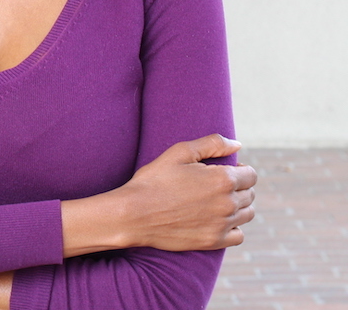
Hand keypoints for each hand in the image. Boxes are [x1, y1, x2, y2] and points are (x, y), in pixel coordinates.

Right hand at [116, 134, 256, 250]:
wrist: (134, 214)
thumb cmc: (154, 180)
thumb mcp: (179, 152)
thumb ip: (212, 143)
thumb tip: (237, 144)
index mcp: (223, 179)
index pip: (251, 175)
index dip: (240, 170)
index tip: (225, 170)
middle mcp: (228, 203)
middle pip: (250, 194)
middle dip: (239, 187)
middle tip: (215, 185)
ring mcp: (223, 224)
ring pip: (247, 214)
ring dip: (238, 206)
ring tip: (216, 201)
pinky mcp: (214, 241)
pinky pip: (239, 235)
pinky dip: (233, 228)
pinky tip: (217, 220)